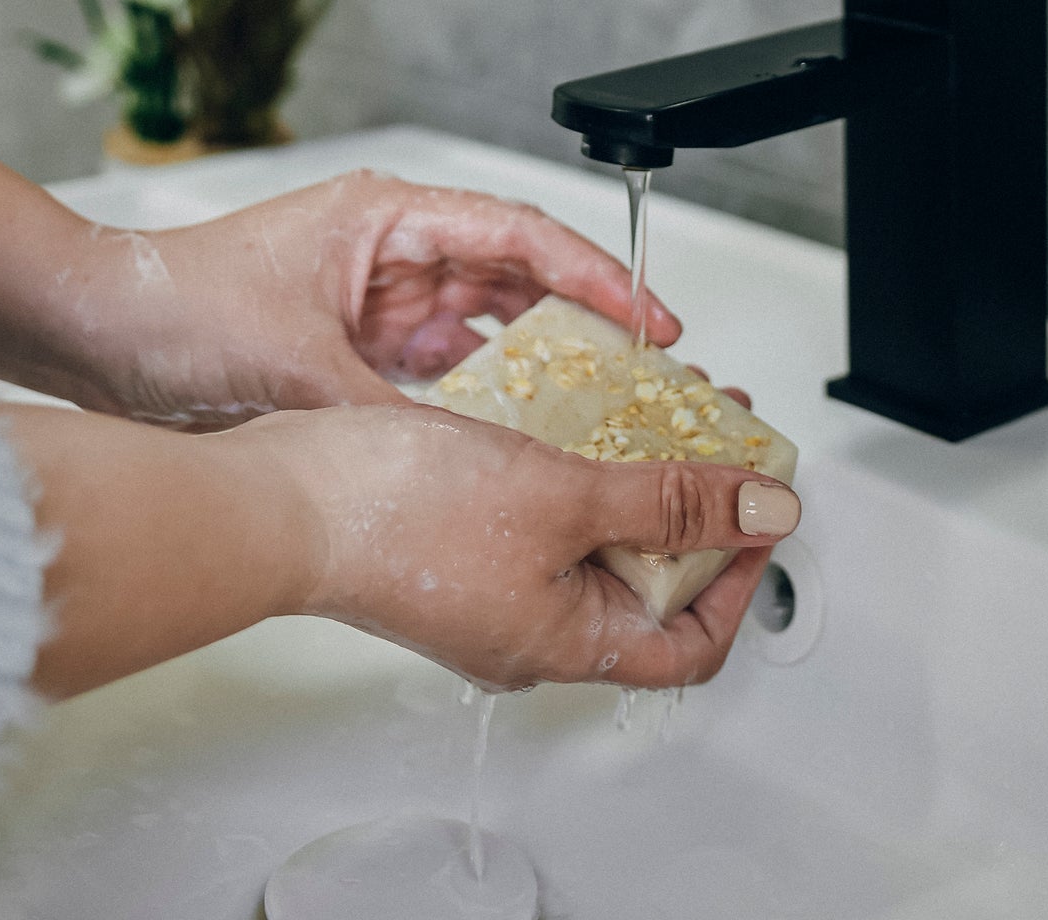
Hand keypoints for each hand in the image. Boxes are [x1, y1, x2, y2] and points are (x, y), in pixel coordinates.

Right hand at [3, 396, 799, 699]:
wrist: (284, 495)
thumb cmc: (396, 515)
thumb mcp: (562, 495)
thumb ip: (670, 500)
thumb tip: (764, 509)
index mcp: (565, 642)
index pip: (693, 640)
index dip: (740, 571)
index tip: (759, 504)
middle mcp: (531, 625)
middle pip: (648, 577)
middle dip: (692, 499)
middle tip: (716, 433)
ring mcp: (493, 585)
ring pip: (596, 532)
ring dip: (637, 467)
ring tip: (657, 404)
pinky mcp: (459, 538)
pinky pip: (544, 506)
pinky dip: (578, 459)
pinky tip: (581, 407)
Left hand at [77, 170, 683, 424]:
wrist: (89, 335)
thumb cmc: (174, 312)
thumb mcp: (302, 371)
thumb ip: (394, 418)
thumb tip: (473, 467)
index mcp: (387, 217)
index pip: (520, 235)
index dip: (596, 276)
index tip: (652, 318)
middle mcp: (388, 249)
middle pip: (513, 279)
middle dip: (582, 325)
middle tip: (645, 377)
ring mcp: (370, 298)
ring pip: (481, 328)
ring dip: (535, 365)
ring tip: (597, 412)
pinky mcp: (349, 346)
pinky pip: (437, 370)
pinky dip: (478, 400)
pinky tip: (514, 437)